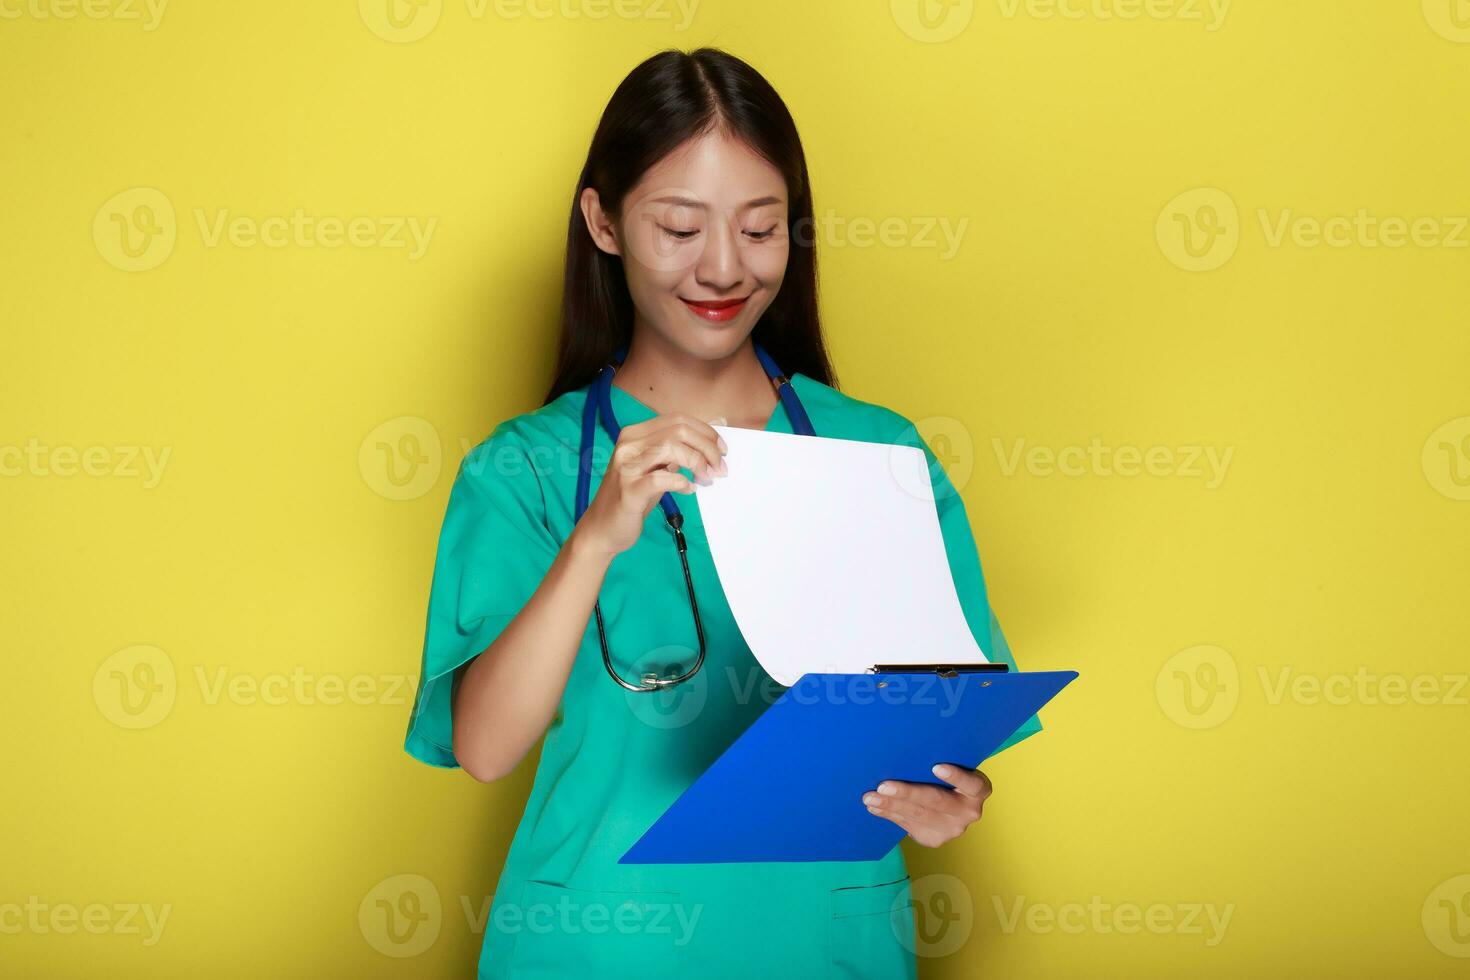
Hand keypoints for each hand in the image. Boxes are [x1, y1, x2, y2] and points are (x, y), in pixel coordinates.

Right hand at [573, 413, 727, 557]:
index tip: (722, 450)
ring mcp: (626, 466)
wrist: (602, 528)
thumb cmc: (633, 497)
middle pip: (678, 430)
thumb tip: (714, 432)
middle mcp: (628, 445)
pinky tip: (689, 490)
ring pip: (671, 448)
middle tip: (720, 468)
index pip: (677, 420)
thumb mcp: (656, 468)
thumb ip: (678, 451)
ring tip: (707, 478)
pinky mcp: (629, 490)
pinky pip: (661, 479)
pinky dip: (682, 482)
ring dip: (698, 462)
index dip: (705, 432)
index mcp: (635, 434)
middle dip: (707, 447)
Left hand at [861, 764, 991, 847]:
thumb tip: (902, 751)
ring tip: (870, 798)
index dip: (956, 776)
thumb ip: (937, 764)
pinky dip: (890, 815)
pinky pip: (908, 825)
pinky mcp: (934, 839)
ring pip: (918, 816)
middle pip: (936, 801)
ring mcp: (952, 829)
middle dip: (907, 793)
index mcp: (978, 790)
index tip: (936, 767)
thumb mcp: (951, 768)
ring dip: (891, 806)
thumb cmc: (946, 779)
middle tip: (882, 786)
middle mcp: (969, 812)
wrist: (949, 809)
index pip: (973, 784)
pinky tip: (875, 808)